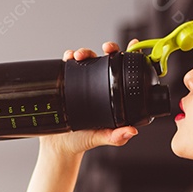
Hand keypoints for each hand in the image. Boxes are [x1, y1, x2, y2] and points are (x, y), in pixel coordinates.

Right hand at [39, 40, 140, 157]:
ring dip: (85, 51)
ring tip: (80, 56)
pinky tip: (68, 58)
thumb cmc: (83, 141)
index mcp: (111, 95)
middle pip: (106, 60)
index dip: (131, 56)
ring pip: (87, 59)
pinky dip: (68, 57)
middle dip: (108, 49)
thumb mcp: (102, 137)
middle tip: (107, 49)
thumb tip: (131, 131)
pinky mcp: (66, 82)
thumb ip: (116, 136)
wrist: (58, 145)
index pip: (124, 72)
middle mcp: (98, 85)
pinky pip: (67, 65)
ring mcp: (81, 82)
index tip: (134, 46)